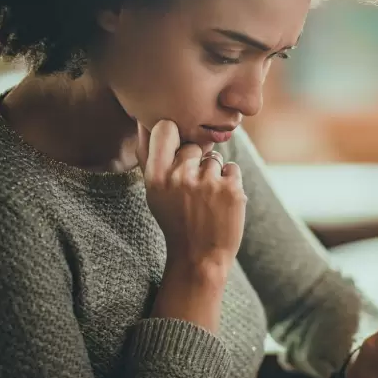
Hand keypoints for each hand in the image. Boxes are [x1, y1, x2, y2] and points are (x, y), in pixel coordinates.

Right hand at [137, 120, 246, 274]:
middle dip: (196, 162)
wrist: (199, 257)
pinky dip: (230, 183)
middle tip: (193, 190)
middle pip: (193, 146)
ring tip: (207, 200)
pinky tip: (221, 202)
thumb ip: (150, 157)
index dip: (174, 134)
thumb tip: (145, 120)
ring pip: (214, 158)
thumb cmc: (175, 221)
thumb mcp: (154, 193)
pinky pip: (232, 168)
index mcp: (156, 177)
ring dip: (214, 174)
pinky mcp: (232, 190)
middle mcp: (180, 177)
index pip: (165, 128)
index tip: (176, 148)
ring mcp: (208, 183)